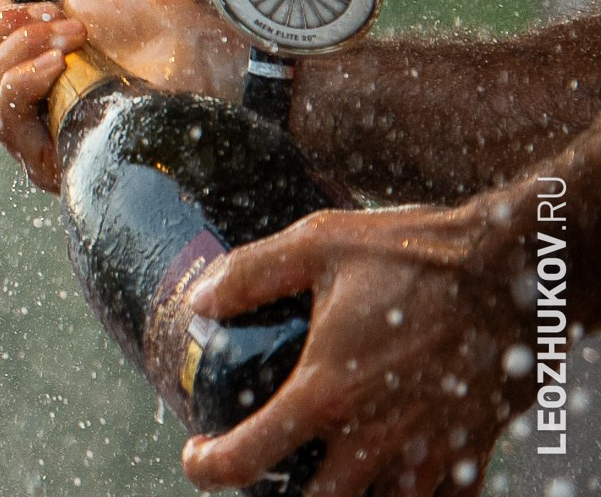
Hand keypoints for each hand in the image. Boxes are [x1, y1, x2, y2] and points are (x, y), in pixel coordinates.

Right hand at [0, 0, 249, 191]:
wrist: (201, 57)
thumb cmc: (161, 20)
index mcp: (30, 62)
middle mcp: (26, 101)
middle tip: (51, 17)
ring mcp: (37, 130)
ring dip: (14, 47)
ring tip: (70, 36)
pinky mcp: (51, 157)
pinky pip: (2, 116)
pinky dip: (21, 77)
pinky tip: (59, 62)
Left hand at [182, 194, 529, 496]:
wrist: (518, 267)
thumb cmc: (418, 255)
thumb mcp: (318, 244)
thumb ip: (251, 274)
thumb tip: (200, 299)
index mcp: (327, 390)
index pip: (250, 459)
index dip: (210, 468)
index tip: (200, 458)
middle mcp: (375, 435)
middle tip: (265, 473)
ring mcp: (427, 451)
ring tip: (323, 476)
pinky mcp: (470, 450)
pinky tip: (389, 476)